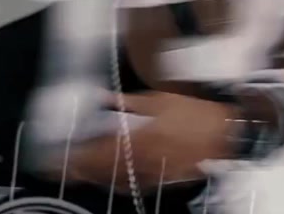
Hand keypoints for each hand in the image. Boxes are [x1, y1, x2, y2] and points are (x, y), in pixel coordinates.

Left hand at [56, 92, 236, 192]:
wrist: (225, 134)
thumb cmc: (193, 113)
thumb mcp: (157, 100)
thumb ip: (127, 102)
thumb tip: (103, 98)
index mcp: (139, 137)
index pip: (98, 151)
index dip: (77, 156)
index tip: (59, 157)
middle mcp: (143, 158)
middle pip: (103, 170)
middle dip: (81, 169)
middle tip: (61, 167)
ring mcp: (153, 172)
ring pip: (116, 180)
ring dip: (95, 176)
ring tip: (79, 172)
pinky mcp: (163, 179)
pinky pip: (134, 184)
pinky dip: (117, 182)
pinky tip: (108, 178)